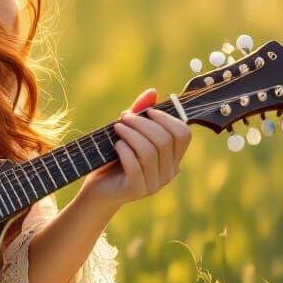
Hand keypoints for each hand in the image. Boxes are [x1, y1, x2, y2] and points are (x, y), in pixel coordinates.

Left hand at [77, 88, 191, 210]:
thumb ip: (141, 113)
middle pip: (165, 140)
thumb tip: (153, 92)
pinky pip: (135, 165)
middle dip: (143, 123)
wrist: (99, 188)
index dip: (167, 118)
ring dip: (132, 134)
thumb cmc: (116, 158)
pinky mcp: (138, 190)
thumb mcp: (128, 133)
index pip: (183, 134)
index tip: (148, 111)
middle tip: (124, 117)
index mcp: (173, 158)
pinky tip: (116, 145)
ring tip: (117, 127)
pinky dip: (125, 150)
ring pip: (150, 152)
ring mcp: (155, 184)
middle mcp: (169, 172)